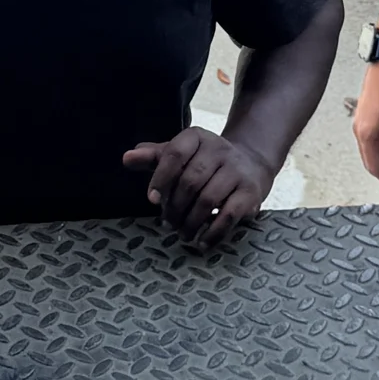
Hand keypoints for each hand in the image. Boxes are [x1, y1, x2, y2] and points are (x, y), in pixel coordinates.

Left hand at [125, 127, 272, 247]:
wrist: (250, 165)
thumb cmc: (204, 163)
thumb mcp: (179, 155)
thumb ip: (152, 158)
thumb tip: (127, 158)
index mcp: (196, 137)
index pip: (175, 153)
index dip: (161, 177)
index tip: (152, 200)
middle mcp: (219, 149)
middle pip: (190, 180)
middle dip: (175, 207)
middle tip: (168, 223)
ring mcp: (237, 170)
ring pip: (208, 199)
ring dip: (191, 222)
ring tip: (182, 233)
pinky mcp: (251, 192)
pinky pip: (230, 215)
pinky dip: (213, 233)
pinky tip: (202, 242)